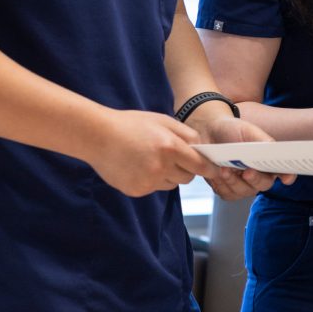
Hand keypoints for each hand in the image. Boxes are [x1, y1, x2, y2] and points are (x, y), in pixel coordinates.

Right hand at [88, 109, 217, 197]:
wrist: (98, 136)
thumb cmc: (131, 125)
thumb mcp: (162, 121)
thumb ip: (185, 134)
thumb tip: (202, 149)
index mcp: (169, 147)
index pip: (199, 165)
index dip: (209, 168)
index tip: (214, 170)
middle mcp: (161, 167)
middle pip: (187, 177)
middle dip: (185, 169)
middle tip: (173, 156)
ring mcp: (148, 181)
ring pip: (171, 184)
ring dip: (168, 174)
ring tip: (151, 158)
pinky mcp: (137, 190)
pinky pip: (154, 188)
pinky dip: (151, 180)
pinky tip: (138, 165)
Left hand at [191, 115, 295, 198]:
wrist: (209, 133)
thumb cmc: (232, 130)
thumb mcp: (248, 131)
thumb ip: (262, 141)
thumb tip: (273, 149)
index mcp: (269, 161)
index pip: (285, 171)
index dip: (288, 175)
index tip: (286, 178)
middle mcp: (260, 176)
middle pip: (264, 185)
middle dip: (255, 179)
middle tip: (247, 171)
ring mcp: (244, 186)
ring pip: (243, 191)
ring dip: (233, 181)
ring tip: (223, 168)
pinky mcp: (228, 191)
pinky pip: (227, 194)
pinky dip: (221, 184)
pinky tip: (216, 173)